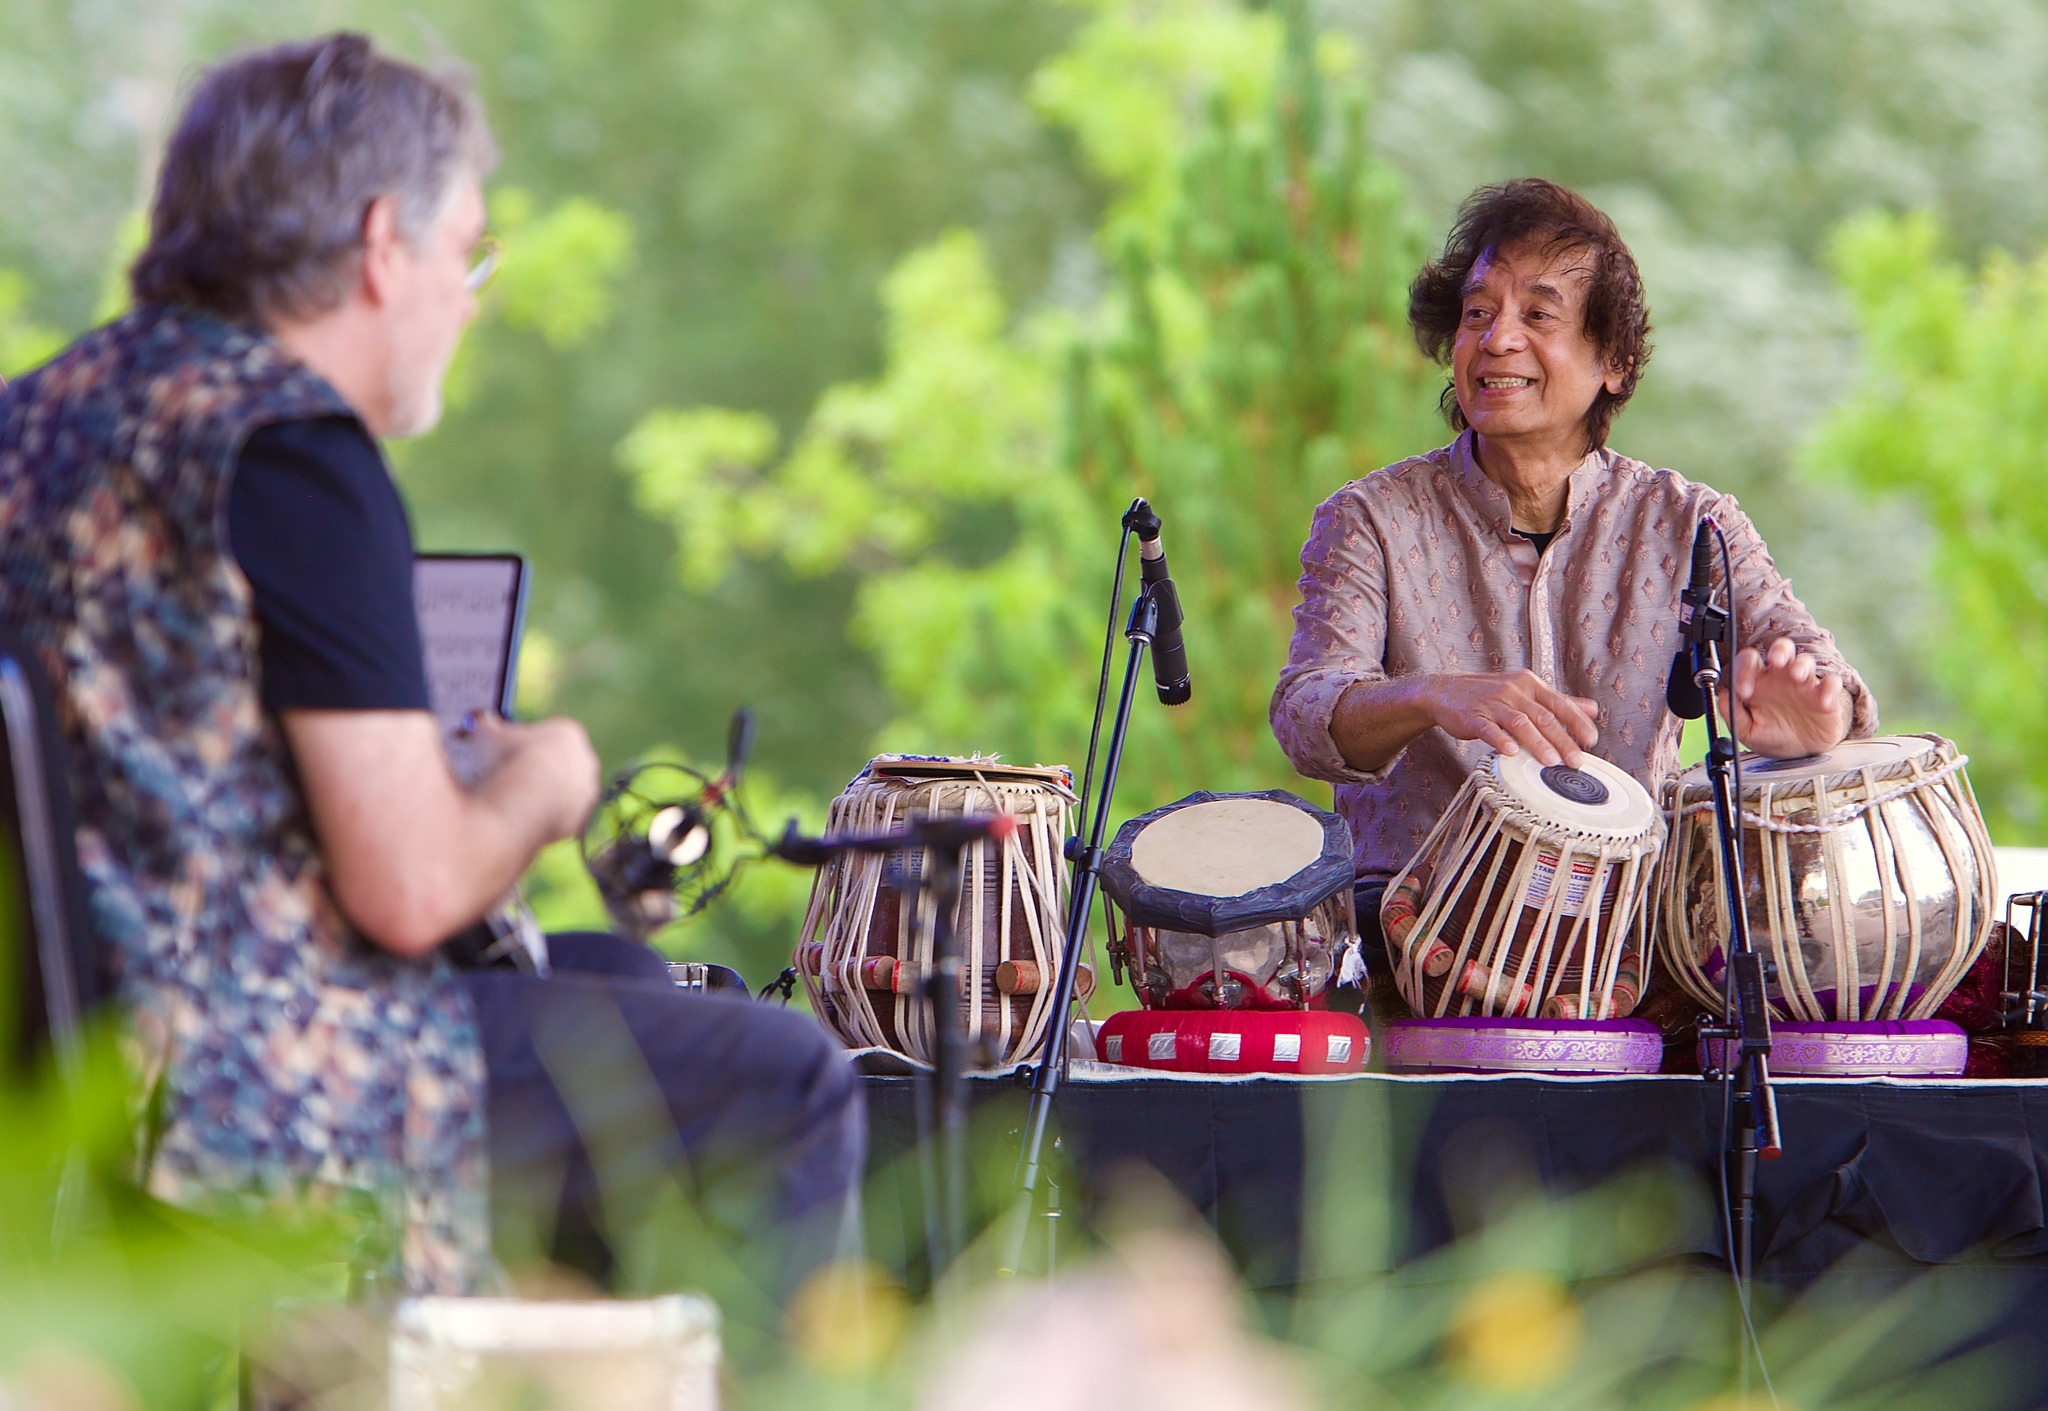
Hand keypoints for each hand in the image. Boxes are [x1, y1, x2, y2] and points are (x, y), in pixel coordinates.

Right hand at [469, 712, 600, 839]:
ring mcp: (588, 790)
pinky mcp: (584, 818)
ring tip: (516, 803)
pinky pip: (563, 818)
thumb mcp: (488, 734)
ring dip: (544, 796)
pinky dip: (548, 819)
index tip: (506, 755)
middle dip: (538, 771)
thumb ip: (484, 724)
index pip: (548, 736)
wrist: (528, 799)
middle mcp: (585, 760)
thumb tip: (477, 718)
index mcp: (568, 734)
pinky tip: (527, 821)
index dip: (524, 746)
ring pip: (563, 792)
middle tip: (511, 781)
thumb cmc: (508, 759)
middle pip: (560, 764)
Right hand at [1427, 670, 1599, 767]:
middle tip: (1575, 762)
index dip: (1577, 723)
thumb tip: (1593, 709)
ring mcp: (1493, 703)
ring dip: (1537, 743)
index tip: (1591, 741)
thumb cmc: (1489, 694)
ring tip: (1551, 762)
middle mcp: (1514, 691)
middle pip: (1543, 717)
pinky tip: (1511, 752)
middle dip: (1562, 740)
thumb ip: (1558, 701)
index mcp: (1530, 685)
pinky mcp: (1473, 716)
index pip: (1560, 704)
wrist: (1445, 691)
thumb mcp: (1525, 691)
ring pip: (1520, 723)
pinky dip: (1501, 740)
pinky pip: (1489, 729)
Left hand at [1725, 636, 1847, 758]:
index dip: (1743, 670)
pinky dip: (1829, 688)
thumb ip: (1733, 713)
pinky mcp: (1826, 695)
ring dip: (1801, 665)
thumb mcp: (1746, 730)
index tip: (1743, 692)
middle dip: (1779, 650)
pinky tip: (1823, 702)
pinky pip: (1831, 683)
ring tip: (1797, 676)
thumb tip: (1723, 696)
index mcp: (1759, 681)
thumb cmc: (1772, 736)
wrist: (1798, 753)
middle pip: (1782, 648)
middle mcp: (1781, 677)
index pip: (1749, 661)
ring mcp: (1804, 684)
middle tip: (1775, 661)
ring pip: (1805, 661)